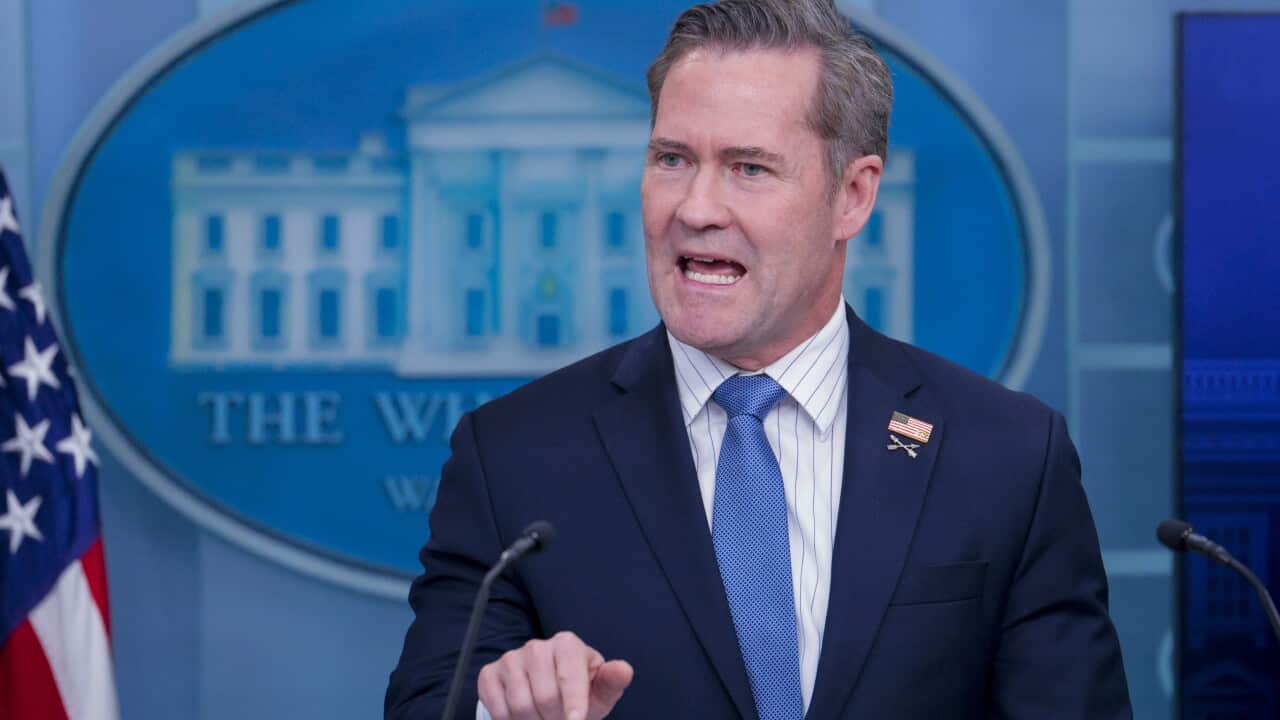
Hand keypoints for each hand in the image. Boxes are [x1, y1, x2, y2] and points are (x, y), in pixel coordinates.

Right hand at [477, 631, 633, 719]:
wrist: (549, 694)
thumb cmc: (580, 693)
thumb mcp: (599, 691)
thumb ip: (611, 682)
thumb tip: (624, 669)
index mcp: (567, 644)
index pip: (569, 677)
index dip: (574, 706)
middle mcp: (537, 646)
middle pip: (545, 697)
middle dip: (554, 719)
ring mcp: (511, 658)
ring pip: (520, 705)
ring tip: (544, 719)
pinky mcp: (490, 674)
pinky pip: (498, 707)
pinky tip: (523, 718)